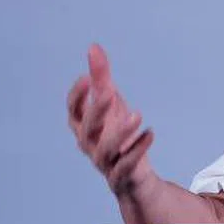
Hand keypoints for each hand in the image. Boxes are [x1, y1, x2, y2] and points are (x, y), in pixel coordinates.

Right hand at [67, 44, 156, 196]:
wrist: (132, 175)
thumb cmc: (116, 133)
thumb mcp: (111, 103)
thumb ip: (101, 77)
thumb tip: (94, 47)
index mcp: (85, 126)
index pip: (73, 112)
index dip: (76, 97)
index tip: (86, 78)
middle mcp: (91, 145)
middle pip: (86, 130)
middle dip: (96, 111)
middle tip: (109, 92)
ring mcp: (105, 162)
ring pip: (105, 150)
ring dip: (120, 132)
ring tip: (137, 114)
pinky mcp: (121, 176)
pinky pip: (125, 166)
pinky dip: (137, 150)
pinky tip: (150, 134)